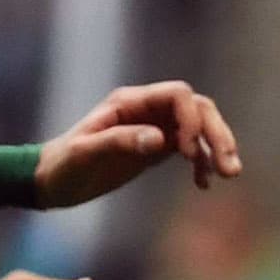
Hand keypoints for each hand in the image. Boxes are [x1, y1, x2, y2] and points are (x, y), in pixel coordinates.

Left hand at [36, 81, 242, 207]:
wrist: (50, 182)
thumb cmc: (63, 166)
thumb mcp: (85, 154)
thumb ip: (120, 141)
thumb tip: (160, 140)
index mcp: (130, 103)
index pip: (178, 96)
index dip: (190, 120)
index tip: (185, 152)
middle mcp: (147, 110)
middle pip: (198, 109)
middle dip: (217, 134)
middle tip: (229, 166)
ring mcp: (154, 128)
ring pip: (200, 127)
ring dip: (218, 147)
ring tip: (229, 174)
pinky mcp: (156, 148)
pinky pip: (191, 148)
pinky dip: (202, 163)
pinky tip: (204, 184)